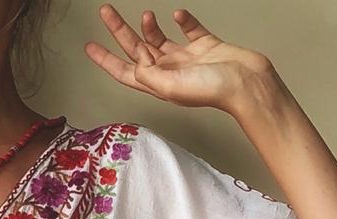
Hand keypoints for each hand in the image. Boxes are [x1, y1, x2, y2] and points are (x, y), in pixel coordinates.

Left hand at [84, 6, 276, 116]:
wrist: (246, 83)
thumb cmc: (213, 89)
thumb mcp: (172, 86)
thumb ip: (149, 76)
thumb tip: (134, 66)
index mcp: (158, 83)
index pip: (124, 71)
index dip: (105, 60)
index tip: (89, 46)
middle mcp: (169, 71)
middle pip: (137, 50)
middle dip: (119, 31)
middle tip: (106, 12)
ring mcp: (187, 59)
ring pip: (160, 39)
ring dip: (149, 26)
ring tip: (146, 14)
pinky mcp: (206, 46)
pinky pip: (190, 29)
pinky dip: (183, 20)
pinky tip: (177, 13)